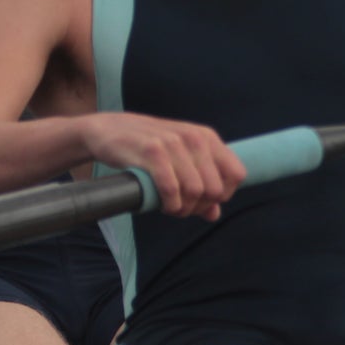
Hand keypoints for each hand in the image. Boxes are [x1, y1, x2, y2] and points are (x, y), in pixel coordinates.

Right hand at [79, 113, 244, 219]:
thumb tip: (214, 214)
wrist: (108, 130)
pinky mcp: (152, 152)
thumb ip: (200, 185)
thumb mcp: (179, 161)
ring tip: (170, 207)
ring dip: (182, 208)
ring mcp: (173, 143)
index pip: (236, 175)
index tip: (203, 201)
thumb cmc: (147, 149)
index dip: (223, 195)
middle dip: (199, 206)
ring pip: (195, 191)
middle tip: (181, 208)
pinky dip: (169, 204)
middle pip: (215, 189)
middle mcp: (194, 138)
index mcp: (206, 137)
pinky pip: (171, 189)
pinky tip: (161, 205)